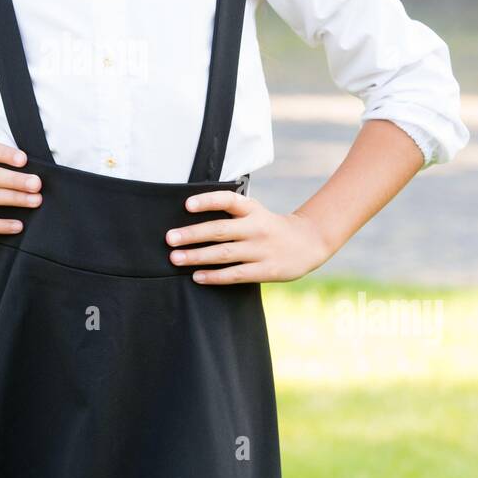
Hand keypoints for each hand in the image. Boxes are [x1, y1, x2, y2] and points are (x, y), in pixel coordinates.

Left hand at [164, 190, 332, 283]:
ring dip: (197, 256)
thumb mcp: (255, 212)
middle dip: (192, 234)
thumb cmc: (269, 226)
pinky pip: (235, 274)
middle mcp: (256, 227)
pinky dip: (215, 276)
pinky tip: (197, 276)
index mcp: (252, 209)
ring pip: (224, 253)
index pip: (228, 200)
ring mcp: (261, 250)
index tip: (187, 205)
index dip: (208, 201)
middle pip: (220, 230)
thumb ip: (231, 213)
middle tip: (169, 238)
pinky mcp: (266, 270)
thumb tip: (191, 219)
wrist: (308, 242)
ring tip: (175, 258)